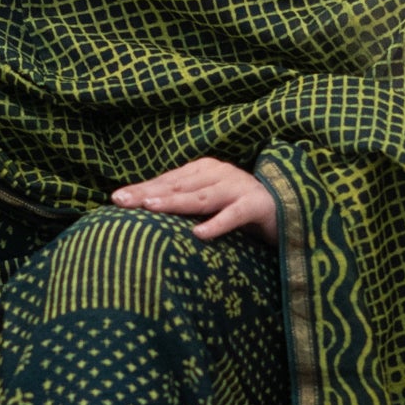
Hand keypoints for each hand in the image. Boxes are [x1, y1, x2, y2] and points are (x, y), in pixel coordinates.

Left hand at [111, 158, 277, 244]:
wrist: (289, 211)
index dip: (142, 188)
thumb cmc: (240, 209)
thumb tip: (144, 210)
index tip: (115, 199)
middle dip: (149, 193)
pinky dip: (218, 224)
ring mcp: (239, 187)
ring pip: (203, 197)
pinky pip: (235, 215)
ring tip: (151, 207)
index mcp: (205, 170)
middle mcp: (220, 174)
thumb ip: (184, 202)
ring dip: (176, 202)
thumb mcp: (209, 203)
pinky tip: (199, 234)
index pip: (168, 180)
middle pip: (179, 185)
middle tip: (122, 202)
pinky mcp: (258, 205)